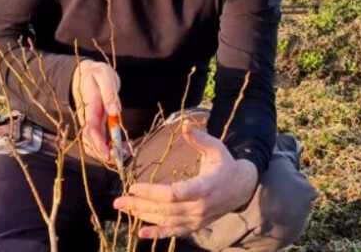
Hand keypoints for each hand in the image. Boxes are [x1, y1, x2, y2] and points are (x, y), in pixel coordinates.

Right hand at [71, 59, 120, 161]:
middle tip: (119, 160)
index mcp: (90, 106)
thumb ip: (109, 94)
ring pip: (94, 142)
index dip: (98, 144)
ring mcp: (92, 121)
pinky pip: (101, 137)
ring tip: (125, 153)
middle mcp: (89, 117)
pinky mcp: (97, 123)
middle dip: (102, 153)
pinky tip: (124, 146)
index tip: (108, 154)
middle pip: (90, 141)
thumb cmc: (97, 74)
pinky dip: (111, 145)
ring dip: (107, 152)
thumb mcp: (105, 77)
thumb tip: (114, 112)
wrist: (86, 72)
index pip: (91, 129)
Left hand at [113, 122, 258, 238]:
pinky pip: (174, 232)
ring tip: (124, 209)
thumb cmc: (226, 165)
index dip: (151, 192)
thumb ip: (200, 138)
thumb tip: (185, 125)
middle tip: (118, 201)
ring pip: (166, 220)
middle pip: (164, 209)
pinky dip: (158, 234)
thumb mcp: (216, 148)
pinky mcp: (195, 225)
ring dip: (142, 216)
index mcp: (203, 187)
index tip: (133, 186)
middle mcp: (199, 207)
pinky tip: (141, 233)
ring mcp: (197, 219)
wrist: (242, 188)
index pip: (173, 194)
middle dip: (139, 205)